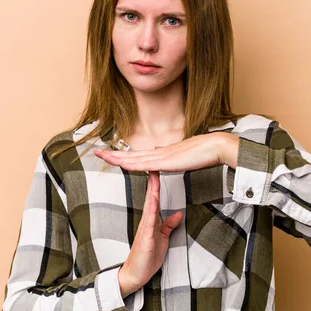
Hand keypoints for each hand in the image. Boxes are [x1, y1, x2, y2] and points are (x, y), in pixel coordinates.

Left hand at [94, 132, 239, 171]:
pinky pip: (145, 164)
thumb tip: (157, 150)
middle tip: (96, 152)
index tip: (110, 154)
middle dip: (112, 155)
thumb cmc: (202, 151)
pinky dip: (131, 164)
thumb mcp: (181, 154)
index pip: (137, 155)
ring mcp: (161, 156)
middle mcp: (158, 153)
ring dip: (116, 158)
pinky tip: (121, 164)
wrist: (214, 146)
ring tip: (101, 155)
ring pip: (133, 159)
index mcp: (161, 153)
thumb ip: (168, 154)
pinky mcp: (166, 161)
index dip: (122, 155)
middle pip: (130, 155)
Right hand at [118, 171, 182, 296]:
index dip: (156, 183)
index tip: (159, 167)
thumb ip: (168, 226)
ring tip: (154, 174)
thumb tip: (177, 214)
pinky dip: (152, 209)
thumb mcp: (162, 238)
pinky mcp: (146, 238)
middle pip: (151, 196)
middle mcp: (146, 220)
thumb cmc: (147, 257)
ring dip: (152, 190)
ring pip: (149, 205)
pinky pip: (149, 221)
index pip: (154, 197)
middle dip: (153, 179)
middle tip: (154, 161)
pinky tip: (153, 199)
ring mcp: (145, 228)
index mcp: (151, 220)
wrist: (136, 274)